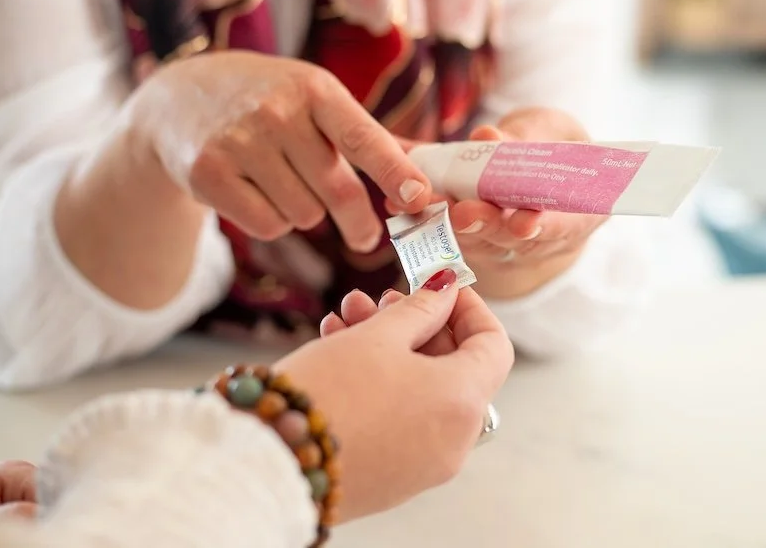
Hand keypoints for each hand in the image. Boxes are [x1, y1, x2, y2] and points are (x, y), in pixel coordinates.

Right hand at [128, 51, 432, 250]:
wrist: (178, 99)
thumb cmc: (269, 102)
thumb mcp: (315, 99)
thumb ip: (369, 137)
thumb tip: (428, 174)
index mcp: (316, 90)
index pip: (364, 137)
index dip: (395, 170)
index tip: (419, 198)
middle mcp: (278, 112)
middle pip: (338, 191)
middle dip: (360, 224)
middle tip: (367, 237)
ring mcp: (240, 142)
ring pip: (304, 215)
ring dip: (306, 215)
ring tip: (286, 186)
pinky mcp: (208, 173)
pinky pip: (268, 226)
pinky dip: (273, 223)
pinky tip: (259, 196)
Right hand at [275, 272, 513, 520]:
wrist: (271, 464)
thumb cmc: (327, 396)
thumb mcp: (378, 337)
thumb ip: (421, 308)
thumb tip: (446, 289)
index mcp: (463, 402)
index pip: (493, 345)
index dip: (468, 307)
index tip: (439, 286)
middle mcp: (454, 441)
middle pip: (454, 368)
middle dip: (417, 325)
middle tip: (379, 300)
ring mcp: (424, 465)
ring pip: (422, 393)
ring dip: (392, 351)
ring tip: (345, 319)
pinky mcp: (392, 479)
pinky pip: (401, 421)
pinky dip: (382, 387)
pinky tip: (338, 355)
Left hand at [440, 108, 605, 298]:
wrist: (542, 165)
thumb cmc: (554, 144)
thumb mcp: (549, 131)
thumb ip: (522, 138)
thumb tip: (486, 137)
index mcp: (583, 212)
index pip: (567, 227)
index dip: (546, 227)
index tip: (525, 222)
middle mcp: (550, 239)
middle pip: (519, 244)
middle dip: (490, 227)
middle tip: (465, 214)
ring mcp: (515, 248)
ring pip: (486, 245)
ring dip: (456, 228)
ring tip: (433, 207)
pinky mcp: (484, 246)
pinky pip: (463, 240)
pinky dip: (438, 225)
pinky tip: (416, 207)